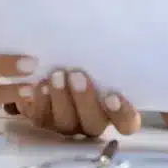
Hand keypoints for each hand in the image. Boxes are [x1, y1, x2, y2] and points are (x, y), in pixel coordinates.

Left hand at [16, 69, 140, 138]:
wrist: (50, 62)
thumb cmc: (85, 58)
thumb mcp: (98, 59)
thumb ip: (104, 60)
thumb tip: (110, 41)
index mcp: (114, 111)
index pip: (127, 123)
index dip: (122, 114)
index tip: (112, 95)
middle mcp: (91, 122)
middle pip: (93, 123)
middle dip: (85, 100)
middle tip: (77, 75)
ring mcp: (66, 126)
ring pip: (66, 122)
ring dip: (61, 99)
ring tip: (56, 75)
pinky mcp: (42, 123)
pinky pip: (41, 118)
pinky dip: (40, 102)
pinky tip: (40, 84)